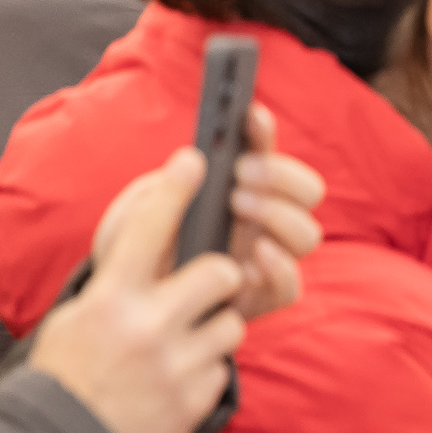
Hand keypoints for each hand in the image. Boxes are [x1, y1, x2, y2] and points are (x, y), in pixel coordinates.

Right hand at [33, 147, 252, 432]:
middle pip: (221, 272)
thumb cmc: (71, 372)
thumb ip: (122, 275)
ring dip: (213, 330)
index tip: (194, 160)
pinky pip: (222, 366)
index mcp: (109, 300)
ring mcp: (173, 365)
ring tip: (177, 346)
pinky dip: (204, 369)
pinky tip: (172, 381)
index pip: (146, 229)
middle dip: (222, 276)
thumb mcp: (80, 314)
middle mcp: (144, 328)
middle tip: (205, 287)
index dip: (173, 190)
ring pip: (230, 322)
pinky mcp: (195, 399)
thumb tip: (161, 222)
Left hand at [87, 103, 321, 324]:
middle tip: (240, 174)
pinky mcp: (260, 299)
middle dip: (281, 175)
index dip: (264, 132)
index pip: (265, 155)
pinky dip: (281, 267)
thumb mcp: (131, 218)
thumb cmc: (131, 258)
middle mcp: (261, 223)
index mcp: (237, 192)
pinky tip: (254, 255)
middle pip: (308, 191)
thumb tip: (191, 160)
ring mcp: (265, 260)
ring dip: (280, 213)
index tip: (249, 116)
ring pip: (308, 234)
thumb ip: (158, 191)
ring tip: (238, 207)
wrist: (123, 316)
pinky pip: (292, 287)